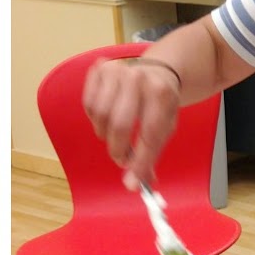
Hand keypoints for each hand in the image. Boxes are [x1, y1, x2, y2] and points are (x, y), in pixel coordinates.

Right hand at [82, 58, 180, 190]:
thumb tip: (133, 185)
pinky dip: (96, 119)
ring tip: (116, 136)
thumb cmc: (160, 105)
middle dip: (119, 150)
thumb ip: (150, 157)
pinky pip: (89, 104)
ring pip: (100, 116)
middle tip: (122, 159)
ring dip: (105, 135)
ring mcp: (116, 69)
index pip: (148, 134)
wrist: (156, 72)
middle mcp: (137, 76)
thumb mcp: (165, 128)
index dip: (139, 162)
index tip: (132, 182)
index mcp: (161, 92)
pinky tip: (107, 118)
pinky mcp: (99, 68)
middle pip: (119, 125)